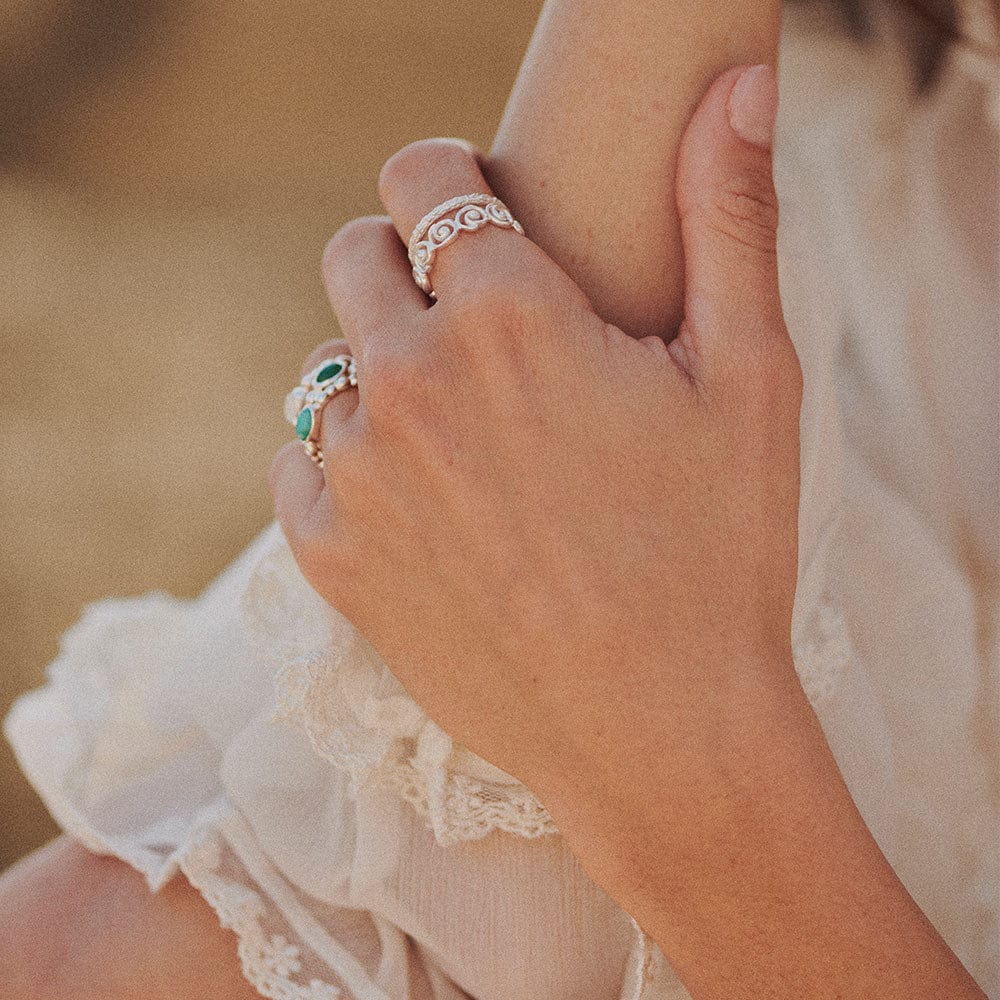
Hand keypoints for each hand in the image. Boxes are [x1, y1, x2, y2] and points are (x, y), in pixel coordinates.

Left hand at [270, 65, 807, 813]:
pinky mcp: (331, 557)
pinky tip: (414, 499)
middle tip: (467, 322)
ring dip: (379, 376)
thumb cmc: (718, 555)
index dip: (446, 180)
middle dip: (401, 267)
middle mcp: (410, 377)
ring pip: (327, 369)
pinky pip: (298, 463)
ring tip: (457, 432)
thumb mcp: (750, 378)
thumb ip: (730, 218)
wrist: (660, 729)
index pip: (422, 176)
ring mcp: (358, 472)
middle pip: (353, 257)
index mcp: (506, 314)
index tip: (470, 209)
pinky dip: (339, 464)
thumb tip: (736, 86)